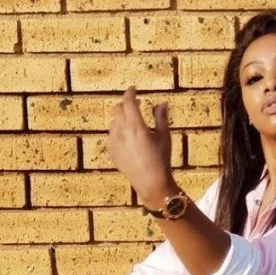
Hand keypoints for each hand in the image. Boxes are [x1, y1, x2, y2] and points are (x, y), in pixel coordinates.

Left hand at [108, 86, 173, 203]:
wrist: (151, 184)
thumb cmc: (161, 160)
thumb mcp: (164, 137)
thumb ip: (161, 117)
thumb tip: (162, 103)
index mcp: (136, 126)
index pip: (128, 101)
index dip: (130, 92)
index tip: (133, 89)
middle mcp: (122, 132)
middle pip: (118, 109)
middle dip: (125, 104)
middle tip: (135, 105)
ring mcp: (114, 143)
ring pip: (113, 122)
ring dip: (121, 118)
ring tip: (133, 123)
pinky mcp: (112, 152)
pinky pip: (111, 136)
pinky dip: (117, 131)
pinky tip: (127, 138)